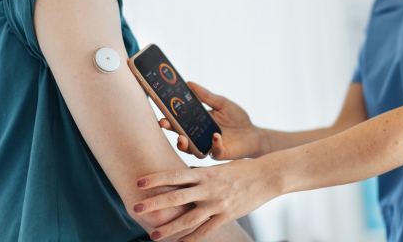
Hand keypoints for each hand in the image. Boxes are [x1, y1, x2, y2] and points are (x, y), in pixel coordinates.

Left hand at [133, 158, 278, 240]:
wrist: (267, 176)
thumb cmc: (242, 169)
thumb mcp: (219, 167)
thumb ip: (200, 175)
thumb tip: (181, 178)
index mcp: (206, 172)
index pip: (175, 175)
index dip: (156, 179)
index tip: (139, 182)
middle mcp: (209, 188)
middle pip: (176, 197)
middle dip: (154, 203)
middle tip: (135, 208)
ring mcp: (218, 203)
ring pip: (188, 219)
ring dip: (169, 228)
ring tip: (153, 235)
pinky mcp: (227, 215)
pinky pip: (206, 230)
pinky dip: (191, 239)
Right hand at [158, 82, 269, 159]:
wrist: (253, 135)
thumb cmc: (237, 118)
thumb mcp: (222, 103)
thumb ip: (206, 96)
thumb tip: (189, 83)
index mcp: (197, 122)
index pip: (179, 119)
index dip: (169, 115)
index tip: (161, 108)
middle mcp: (198, 136)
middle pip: (179, 133)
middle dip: (170, 129)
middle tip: (164, 123)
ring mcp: (207, 146)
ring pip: (190, 148)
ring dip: (185, 144)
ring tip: (182, 137)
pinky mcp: (219, 154)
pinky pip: (214, 151)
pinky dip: (214, 144)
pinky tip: (216, 136)